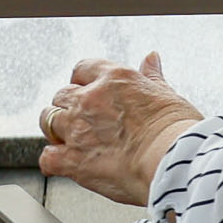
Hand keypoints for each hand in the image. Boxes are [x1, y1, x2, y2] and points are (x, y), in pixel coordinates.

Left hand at [39, 51, 204, 206]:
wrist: (171, 159)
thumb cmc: (174, 129)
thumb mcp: (166, 94)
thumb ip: (152, 76)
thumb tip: (151, 59)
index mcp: (114, 79)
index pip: (83, 69)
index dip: (82, 81)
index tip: (86, 89)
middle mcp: (90, 100)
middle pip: (62, 95)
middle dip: (68, 106)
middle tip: (80, 119)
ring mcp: (78, 129)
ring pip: (48, 120)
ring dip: (56, 129)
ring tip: (67, 139)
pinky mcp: (73, 159)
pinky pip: (48, 157)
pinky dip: (52, 160)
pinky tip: (61, 163)